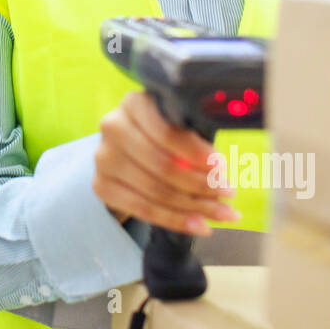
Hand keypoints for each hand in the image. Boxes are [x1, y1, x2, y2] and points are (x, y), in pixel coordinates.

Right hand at [93, 90, 239, 235]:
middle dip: (202, 184)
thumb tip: (219, 170)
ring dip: (195, 207)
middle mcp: (113, 127)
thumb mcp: (177, 125)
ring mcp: (103, 158)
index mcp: (134, 103)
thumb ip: (194, 140)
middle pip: (162, 165)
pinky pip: (143, 210)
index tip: (222, 167)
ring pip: (155, 191)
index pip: (167, 132)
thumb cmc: (162, 133)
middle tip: (228, 194)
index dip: (196, 153)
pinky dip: (176, 221)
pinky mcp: (101, 186)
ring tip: (222, 213)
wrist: (127, 150)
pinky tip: (199, 225)